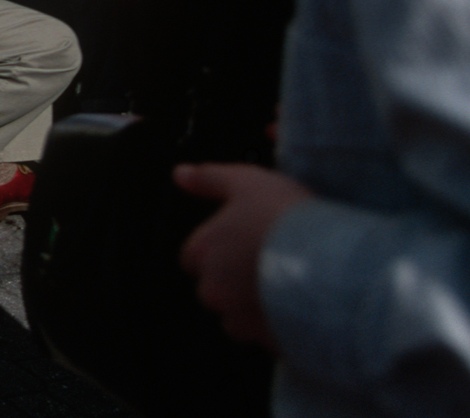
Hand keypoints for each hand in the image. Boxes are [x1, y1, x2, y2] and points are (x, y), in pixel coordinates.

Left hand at [175, 162, 314, 351]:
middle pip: (213, 289)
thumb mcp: (246, 182)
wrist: (335, 261)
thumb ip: (208, 179)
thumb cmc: (287, 217)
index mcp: (202, 253)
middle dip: (232, 282)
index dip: (218, 250)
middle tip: (268, 263)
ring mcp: (240, 320)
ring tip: (285, 288)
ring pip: (236, 317)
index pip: (193, 257)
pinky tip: (298, 308)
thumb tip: (180, 174)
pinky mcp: (269, 341)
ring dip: (253, 307)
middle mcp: (213, 290)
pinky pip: (266, 337)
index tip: (243, 243)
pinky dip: (277, 326)